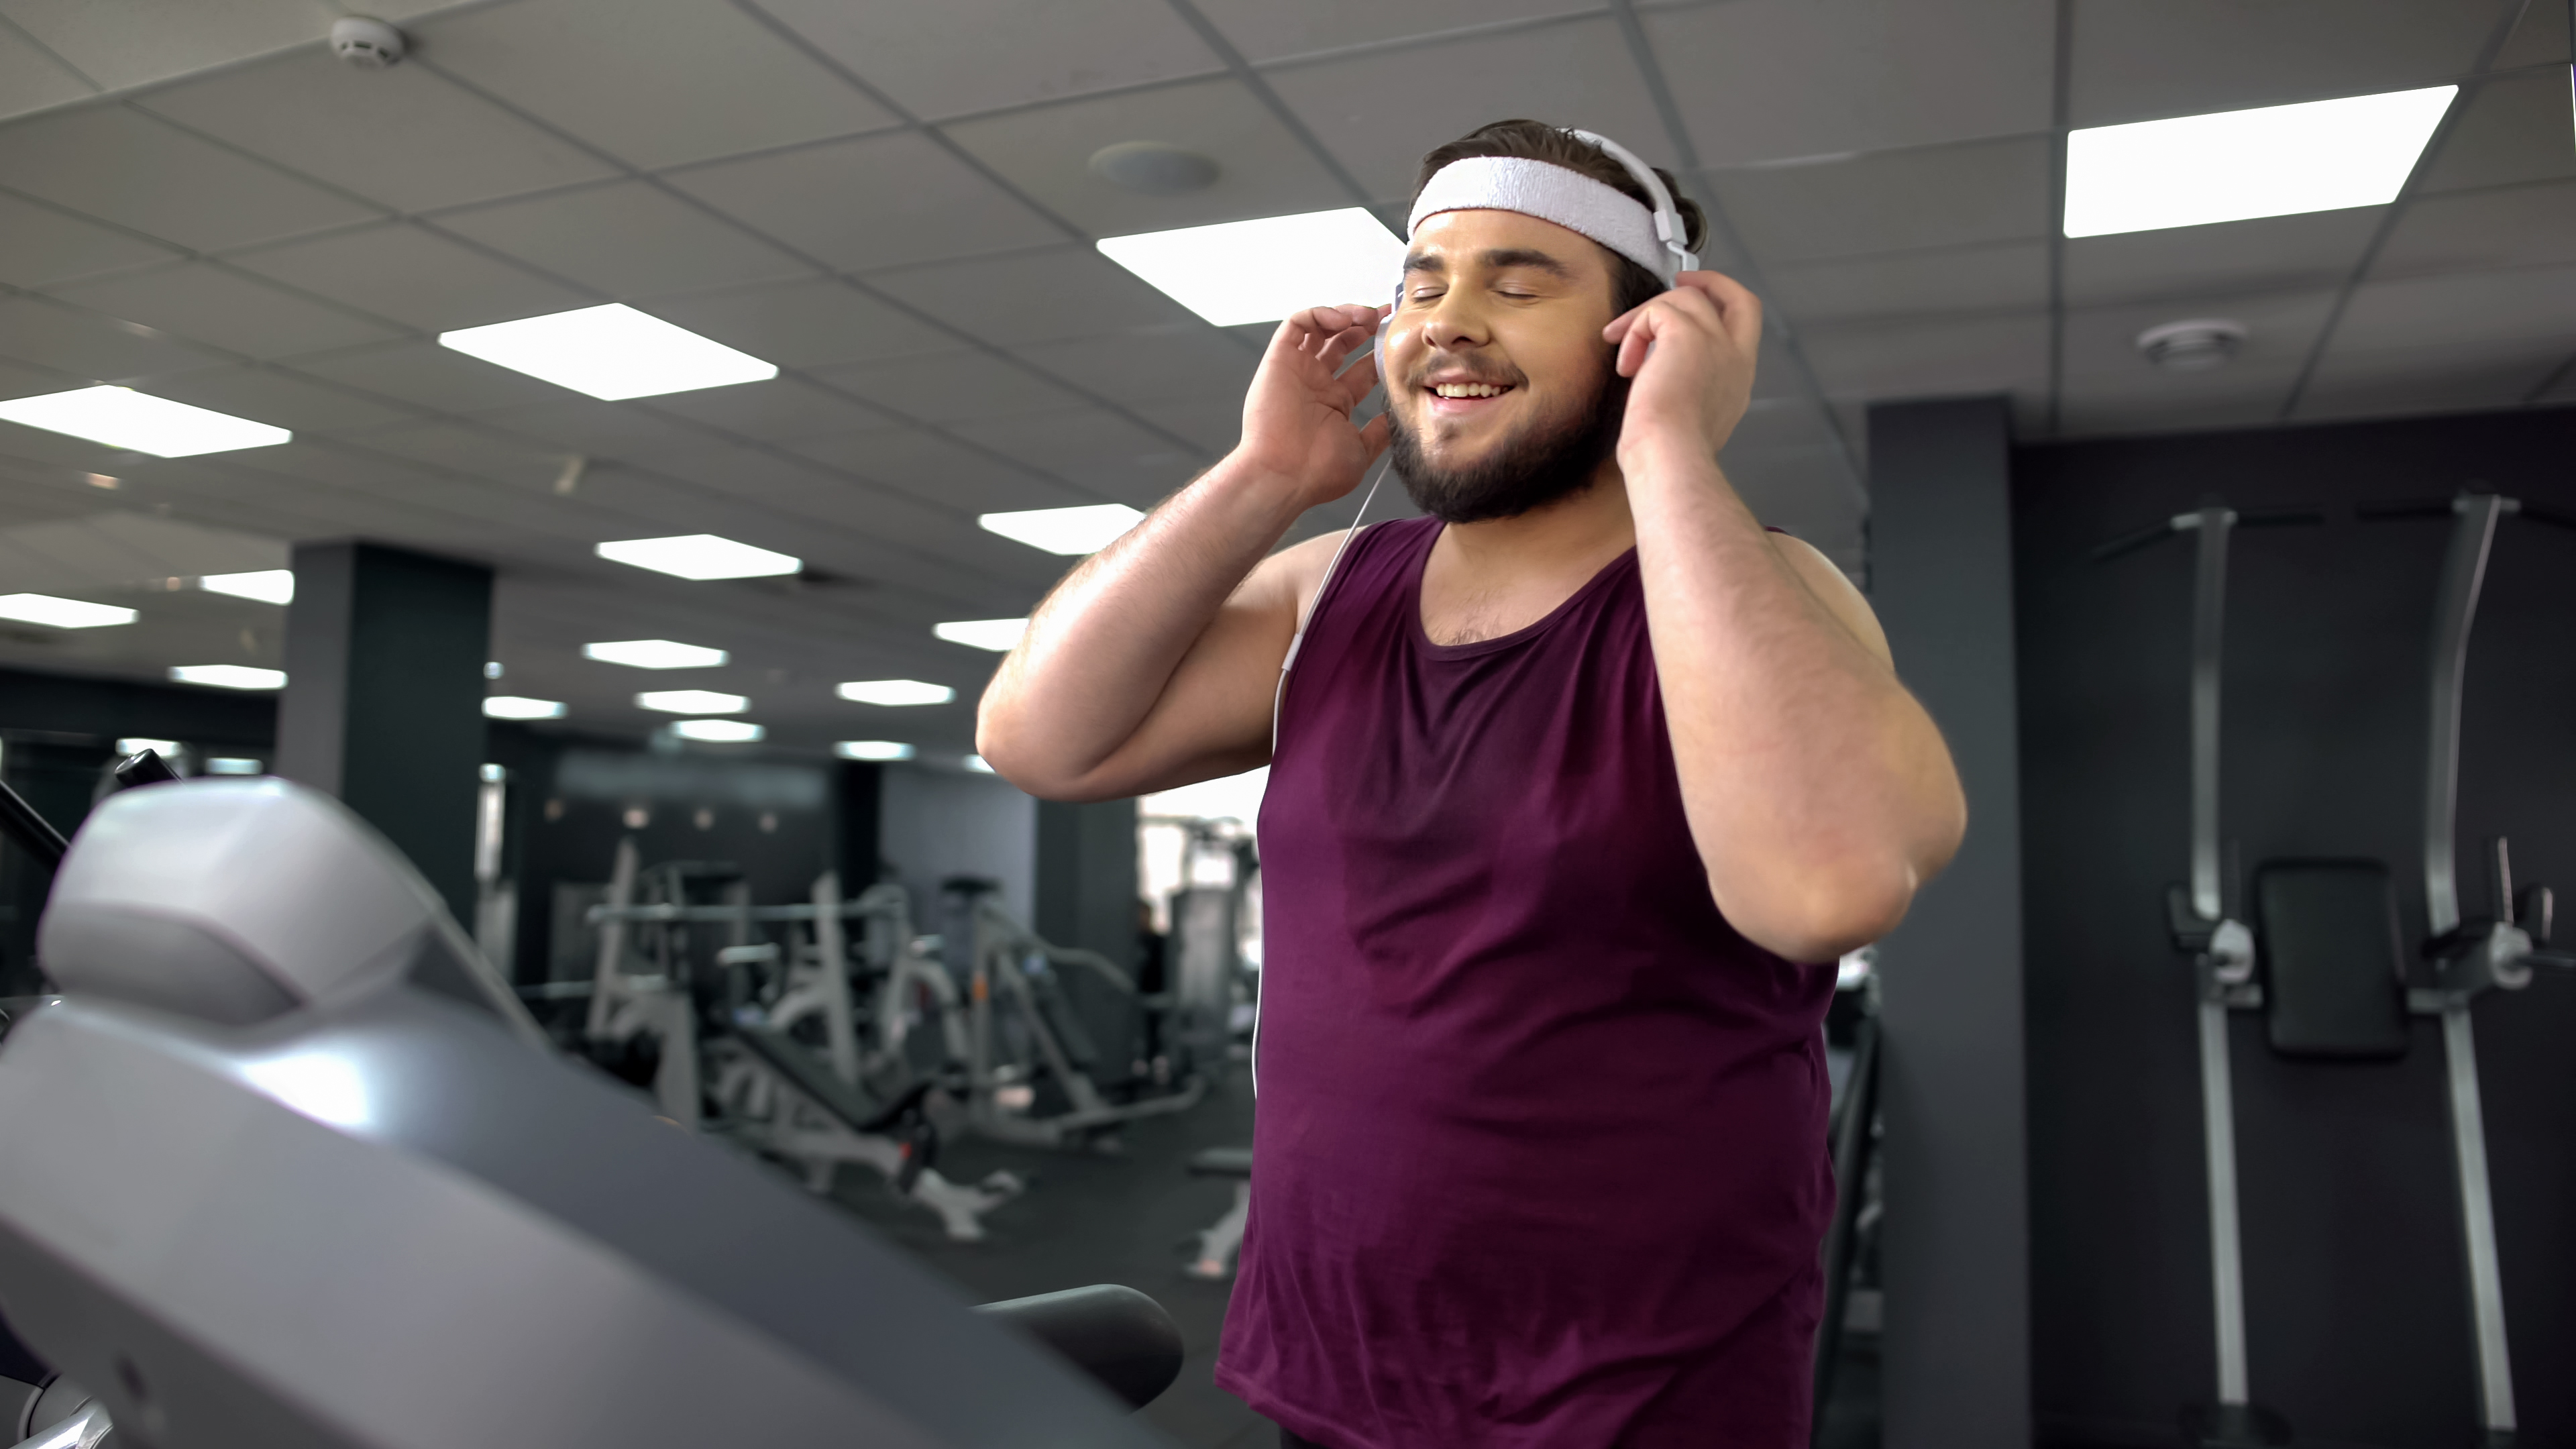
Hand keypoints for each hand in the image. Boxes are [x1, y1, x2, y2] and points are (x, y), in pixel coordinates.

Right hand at [1231, 303, 1391, 509]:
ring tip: (1368, 315)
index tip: (1398, 339)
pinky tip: (1342, 320)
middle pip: (1341, 344)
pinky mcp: (1279, 359)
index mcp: (1334, 404)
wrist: (1284, 475)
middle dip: (1364, 327)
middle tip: (1385, 317)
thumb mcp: (1361, 451)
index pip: (1361, 370)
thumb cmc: (1317, 471)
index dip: (1379, 352)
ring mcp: (1298, 371)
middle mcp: (1316, 385)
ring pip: (1319, 329)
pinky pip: (1296, 324)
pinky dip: (1319, 314)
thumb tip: (1395, 418)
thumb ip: (1378, 432)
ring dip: (1345, 315)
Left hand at [1603, 271, 1761, 463]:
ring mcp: (1716, 342)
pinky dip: (1634, 331)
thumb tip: (1655, 370)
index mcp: (1737, 378)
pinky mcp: (1685, 334)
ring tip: (1624, 349)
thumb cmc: (1670, 451)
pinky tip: (1626, 365)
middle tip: (1680, 279)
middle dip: (1710, 281)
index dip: (1724, 302)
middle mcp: (1735, 357)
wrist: (1670, 456)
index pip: (1745, 325)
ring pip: (1685, 298)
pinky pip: (1655, 311)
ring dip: (1646, 316)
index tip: (1698, 298)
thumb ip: (1687, 386)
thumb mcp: (1690, 416)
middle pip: (1737, 297)